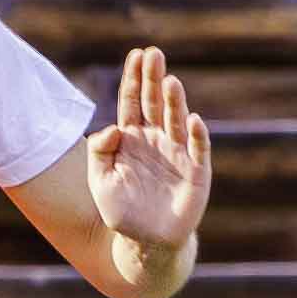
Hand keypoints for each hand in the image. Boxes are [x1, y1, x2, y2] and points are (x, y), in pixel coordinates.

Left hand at [84, 47, 209, 260]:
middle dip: (154, 80)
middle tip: (154, 54)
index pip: (132, 102)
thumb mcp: (100, 180)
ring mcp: (178, 154)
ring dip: (175, 102)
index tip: (136, 55)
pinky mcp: (196, 173)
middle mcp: (156, 140)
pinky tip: (192, 120)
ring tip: (171, 82)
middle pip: (155, 104)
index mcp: (132, 138)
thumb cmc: (121, 211)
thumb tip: (112, 128)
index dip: (134, 79)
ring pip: (176, 122)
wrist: (144, 243)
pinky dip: (196, 136)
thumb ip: (99, 152)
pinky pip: (197, 151)